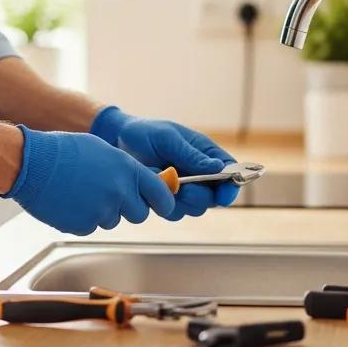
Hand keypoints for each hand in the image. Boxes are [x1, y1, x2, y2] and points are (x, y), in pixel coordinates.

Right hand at [1, 125, 174, 235]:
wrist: (32, 163)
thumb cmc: (63, 150)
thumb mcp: (102, 149)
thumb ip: (123, 168)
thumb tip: (135, 181)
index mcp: (127, 170)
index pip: (161, 194)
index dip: (165, 202)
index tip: (165, 205)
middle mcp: (119, 192)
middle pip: (140, 214)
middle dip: (130, 207)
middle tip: (112, 195)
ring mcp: (101, 211)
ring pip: (113, 219)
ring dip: (103, 210)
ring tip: (82, 191)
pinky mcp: (83, 226)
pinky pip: (91, 226)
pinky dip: (83, 217)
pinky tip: (70, 200)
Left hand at [90, 106, 240, 220]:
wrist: (116, 142)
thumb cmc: (144, 133)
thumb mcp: (168, 138)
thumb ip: (191, 155)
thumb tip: (219, 167)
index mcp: (204, 152)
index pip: (229, 171)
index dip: (231, 185)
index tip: (223, 195)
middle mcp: (198, 172)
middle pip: (214, 196)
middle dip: (201, 196)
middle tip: (185, 189)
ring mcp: (184, 187)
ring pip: (195, 207)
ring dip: (182, 202)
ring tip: (165, 185)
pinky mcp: (167, 198)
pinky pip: (175, 212)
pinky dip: (165, 205)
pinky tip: (154, 189)